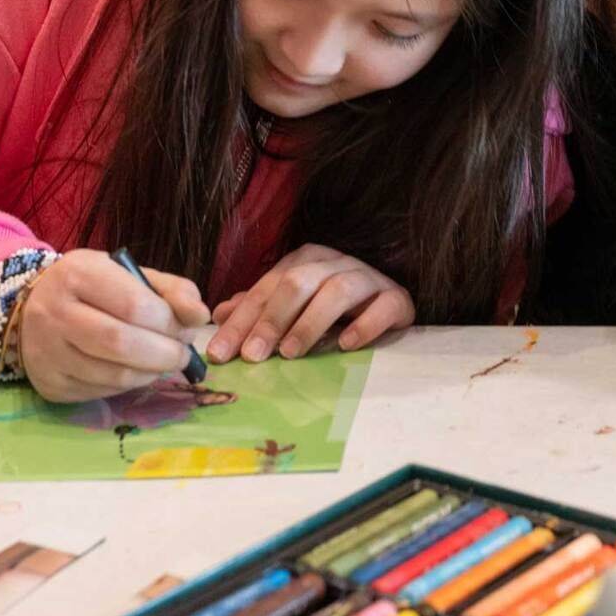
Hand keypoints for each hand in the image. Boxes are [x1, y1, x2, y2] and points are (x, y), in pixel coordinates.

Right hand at [15, 249, 209, 403]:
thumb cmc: (93, 289)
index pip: (133, 305)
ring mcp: (47, 352)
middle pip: (121, 343)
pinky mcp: (50, 384)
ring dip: (151, 373)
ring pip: (113, 374)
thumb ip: (172, 290)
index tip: (188, 328)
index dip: (169, 322)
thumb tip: (201, 316)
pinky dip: (129, 385)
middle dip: (165, 353)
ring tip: (164, 362)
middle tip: (183, 354)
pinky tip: (137, 372)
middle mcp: (54, 313)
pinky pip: (100, 392)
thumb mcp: (130, 274)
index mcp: (78, 274)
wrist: (31, 310)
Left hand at [206, 244, 414, 363]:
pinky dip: (364, 325)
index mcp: (306, 260)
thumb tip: (218, 314)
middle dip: (271, 320)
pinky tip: (345, 345)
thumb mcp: (293, 305)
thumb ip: (259, 308)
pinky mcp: (397, 298)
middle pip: (298, 283)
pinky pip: (382, 307)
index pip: (267, 288)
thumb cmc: (333, 307)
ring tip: (291, 353)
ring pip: (337, 291)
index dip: (242, 320)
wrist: (389, 302)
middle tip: (253, 355)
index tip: (221, 353)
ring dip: (310, 322)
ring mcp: (368, 278)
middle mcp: (336, 262)